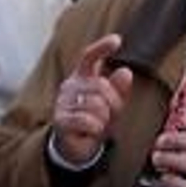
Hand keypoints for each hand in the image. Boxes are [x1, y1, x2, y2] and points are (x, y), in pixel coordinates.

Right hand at [51, 34, 133, 166]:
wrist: (77, 146)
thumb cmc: (95, 119)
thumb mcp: (112, 103)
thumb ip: (119, 88)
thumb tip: (126, 72)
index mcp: (82, 76)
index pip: (89, 56)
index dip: (102, 47)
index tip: (118, 40)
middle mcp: (70, 85)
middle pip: (102, 85)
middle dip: (114, 103)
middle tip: (110, 115)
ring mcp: (63, 102)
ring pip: (97, 105)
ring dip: (104, 119)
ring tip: (98, 124)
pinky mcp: (60, 119)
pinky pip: (88, 121)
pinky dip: (96, 129)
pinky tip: (91, 131)